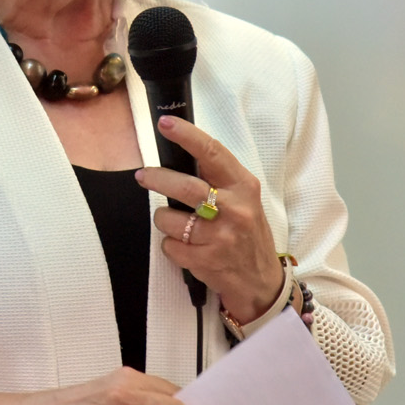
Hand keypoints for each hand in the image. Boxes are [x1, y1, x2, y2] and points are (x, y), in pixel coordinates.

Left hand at [137, 115, 284, 321]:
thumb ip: (217, 179)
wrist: (261, 281)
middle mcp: (235, 209)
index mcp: (243, 186)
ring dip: (164, 220)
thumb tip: (177, 155)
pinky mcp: (208, 261)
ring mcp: (221, 237)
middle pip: (186, 187)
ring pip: (170, 219)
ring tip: (176, 224)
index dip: (187, 136)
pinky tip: (185, 247)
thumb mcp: (243, 200)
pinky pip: (169, 246)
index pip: (213, 153)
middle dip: (157, 179)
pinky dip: (170, 246)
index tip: (165, 123)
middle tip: (143, 176)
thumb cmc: (247, 233)